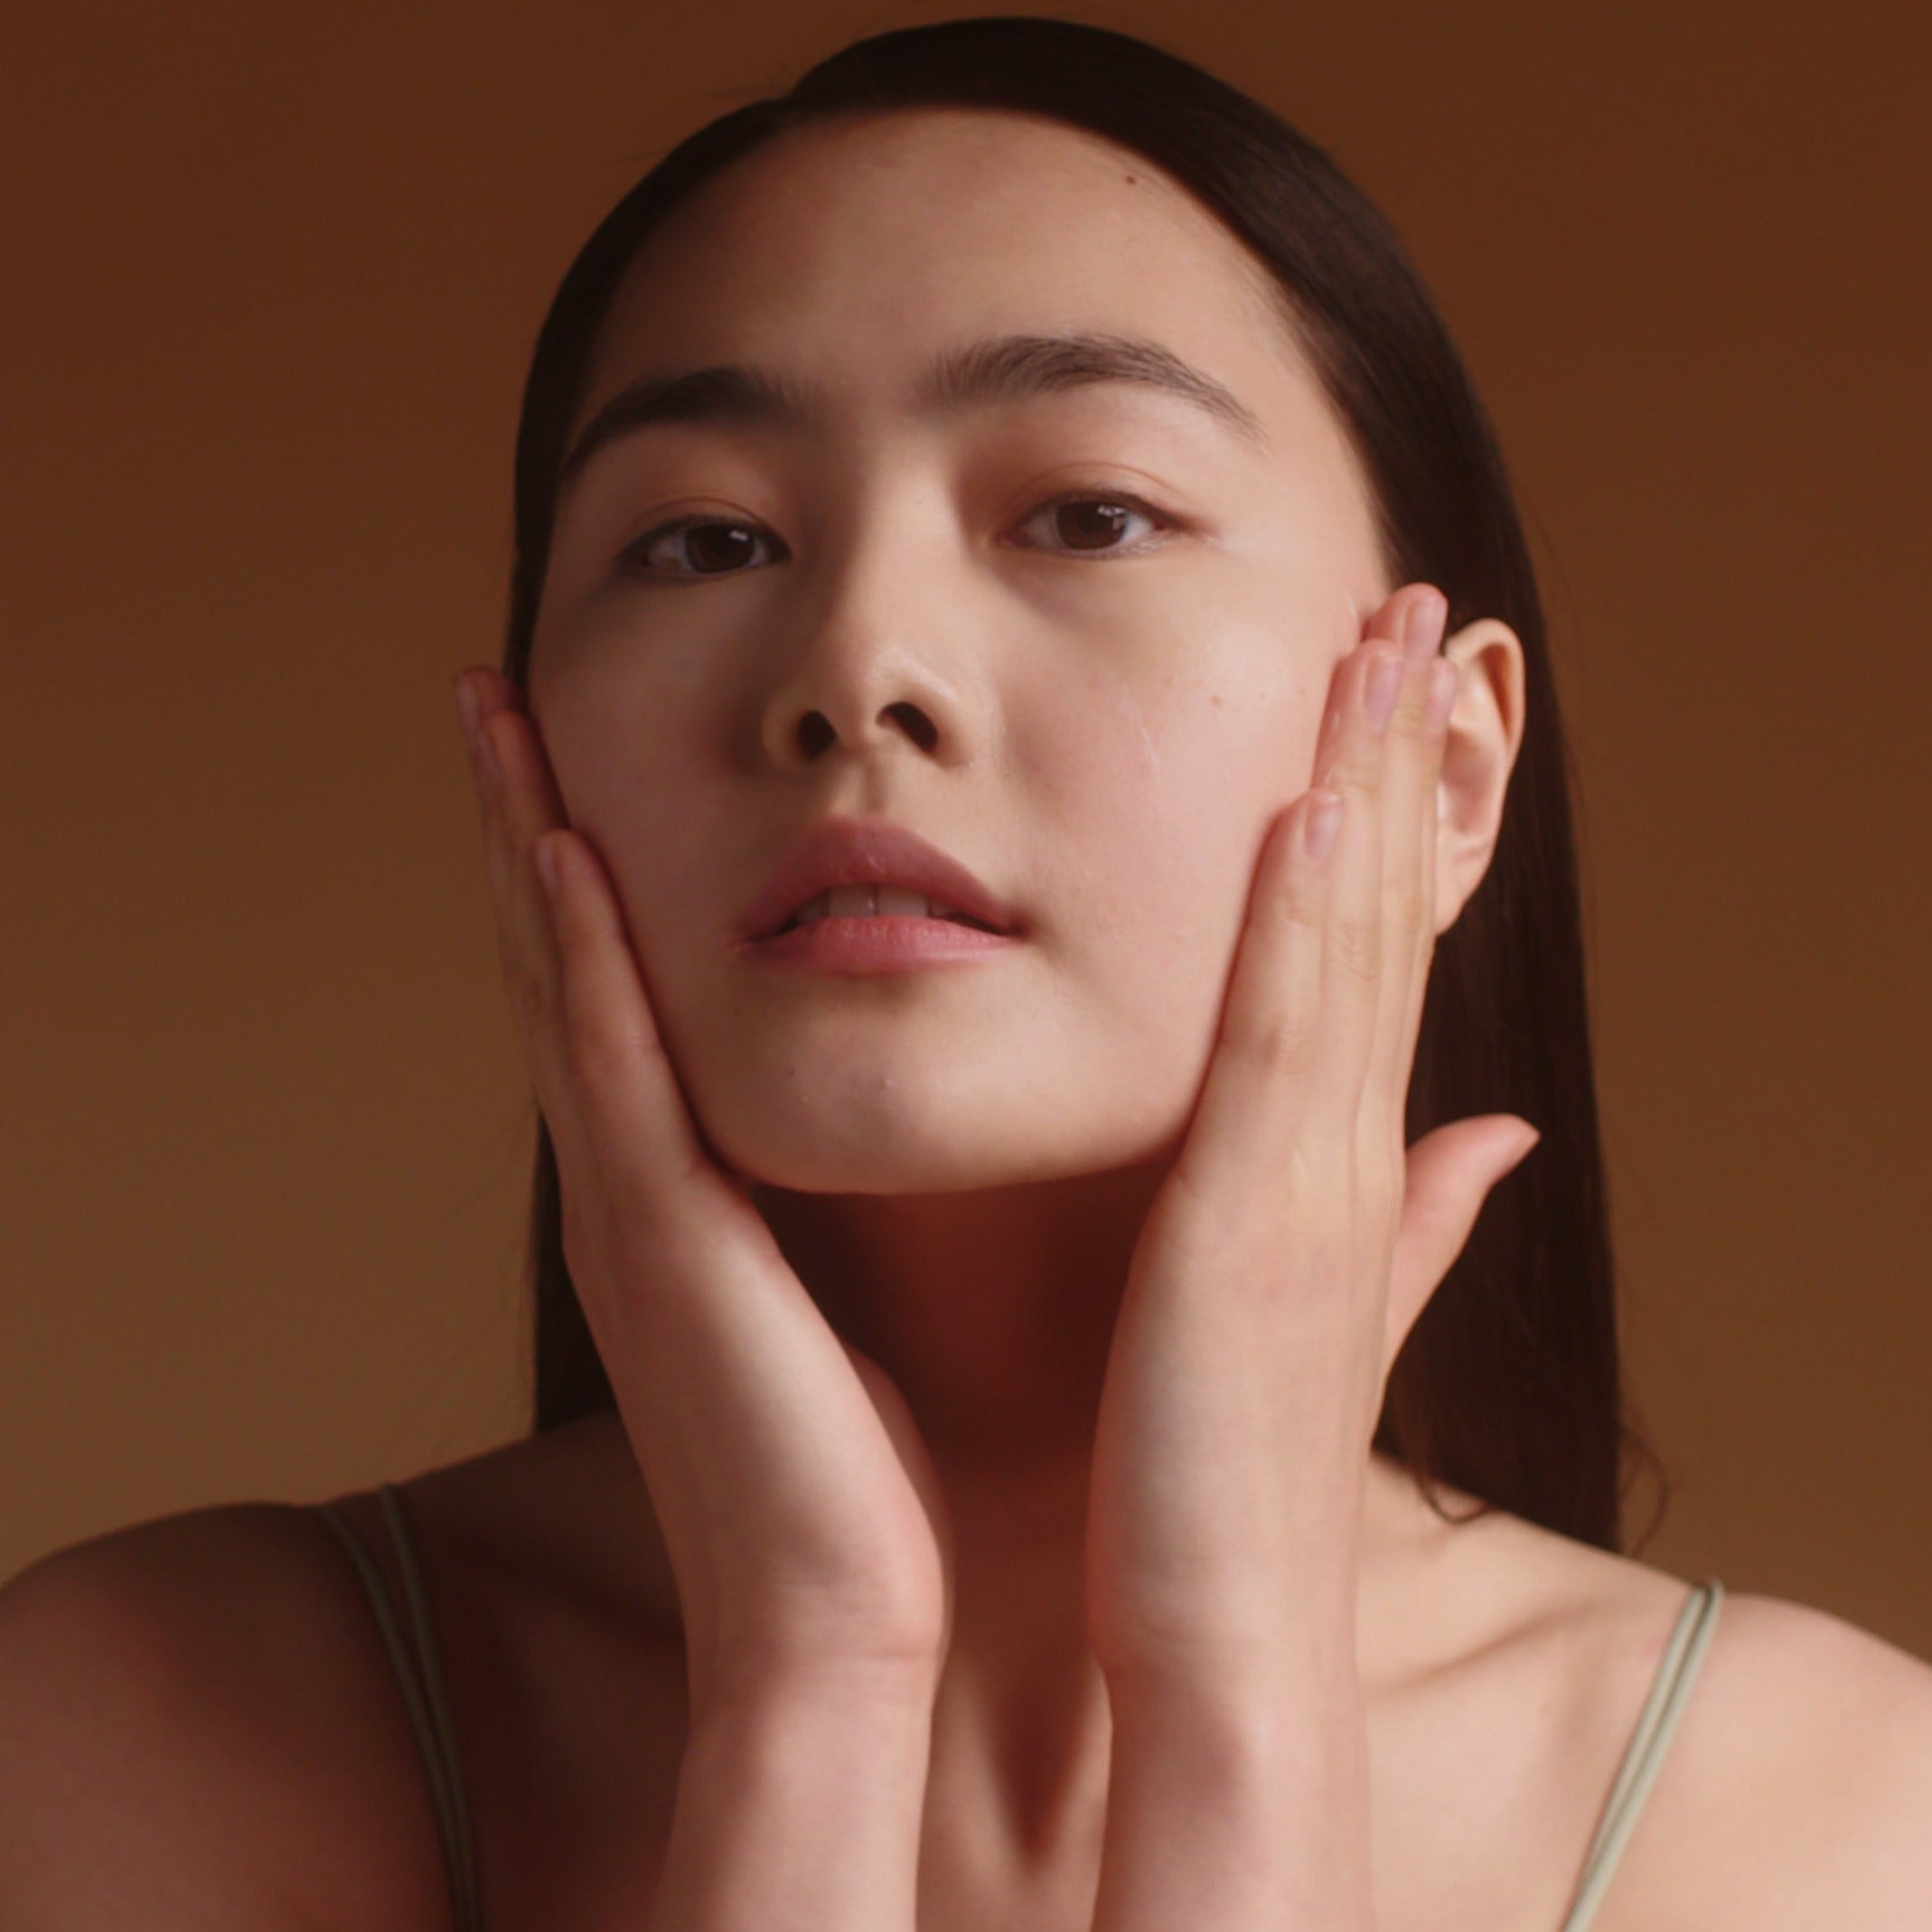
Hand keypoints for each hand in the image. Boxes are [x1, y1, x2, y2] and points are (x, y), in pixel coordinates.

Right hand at [454, 668, 954, 1703]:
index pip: (618, 1001)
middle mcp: (632, 1183)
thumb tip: (927, 1123)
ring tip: (496, 712)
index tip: (580, 757)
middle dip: (526, 824)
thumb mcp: (855, 1303)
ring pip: (557, 985)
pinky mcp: (657, 1242)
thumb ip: (864, 1201)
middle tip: (500, 691)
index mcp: (682, 1197)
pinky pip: (606, 1069)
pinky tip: (565, 847)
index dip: (584, 878)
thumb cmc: (868, 1473)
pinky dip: (577, 954)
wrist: (841, 1632)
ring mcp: (629, 1207)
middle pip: (559, 965)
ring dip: (524, 843)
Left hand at [1083, 585, 1539, 1686]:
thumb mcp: (1319, 1311)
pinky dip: (1309, 924)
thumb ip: (1407, 1218)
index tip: (1392, 690)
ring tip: (1381, 640)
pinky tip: (1313, 807)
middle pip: (1384, 916)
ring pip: (1355, 946)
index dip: (1395, 815)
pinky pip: (1290, 1045)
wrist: (1222, 1635)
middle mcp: (1350, 1150)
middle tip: (1411, 604)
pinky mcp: (1262, 1224)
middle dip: (1402, 758)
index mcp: (1341, 1164)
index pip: (1374, 953)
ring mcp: (1318, 1180)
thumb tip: (1491, 1138)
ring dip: (1371, 788)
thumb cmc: (1230, 1470)